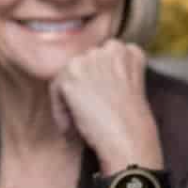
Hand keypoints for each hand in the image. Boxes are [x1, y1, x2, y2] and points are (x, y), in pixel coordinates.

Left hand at [48, 41, 162, 170]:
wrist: (129, 138)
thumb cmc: (131, 124)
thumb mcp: (130, 89)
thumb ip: (113, 74)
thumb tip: (88, 80)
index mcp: (130, 51)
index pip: (103, 59)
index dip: (98, 82)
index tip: (100, 101)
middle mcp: (110, 48)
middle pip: (84, 64)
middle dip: (82, 87)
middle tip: (88, 112)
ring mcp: (90, 59)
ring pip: (67, 75)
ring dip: (69, 98)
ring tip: (79, 121)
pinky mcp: (71, 75)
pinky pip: (56, 90)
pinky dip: (60, 110)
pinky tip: (72, 127)